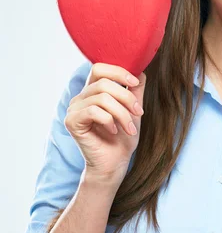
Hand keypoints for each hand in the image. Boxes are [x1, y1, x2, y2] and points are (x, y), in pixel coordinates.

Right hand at [65, 62, 146, 182]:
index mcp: (92, 92)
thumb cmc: (123, 139)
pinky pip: (93, 112)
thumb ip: (135, 90)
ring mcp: (74, 109)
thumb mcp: (133, 110)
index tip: (135, 83)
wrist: (115, 163)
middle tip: (139, 113)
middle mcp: (80, 98)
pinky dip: (109, 121)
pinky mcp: (71, 122)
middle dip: (126, 97)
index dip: (118, 72)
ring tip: (130, 128)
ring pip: (101, 98)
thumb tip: (139, 70)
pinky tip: (114, 131)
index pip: (99, 68)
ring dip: (122, 113)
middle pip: (104, 83)